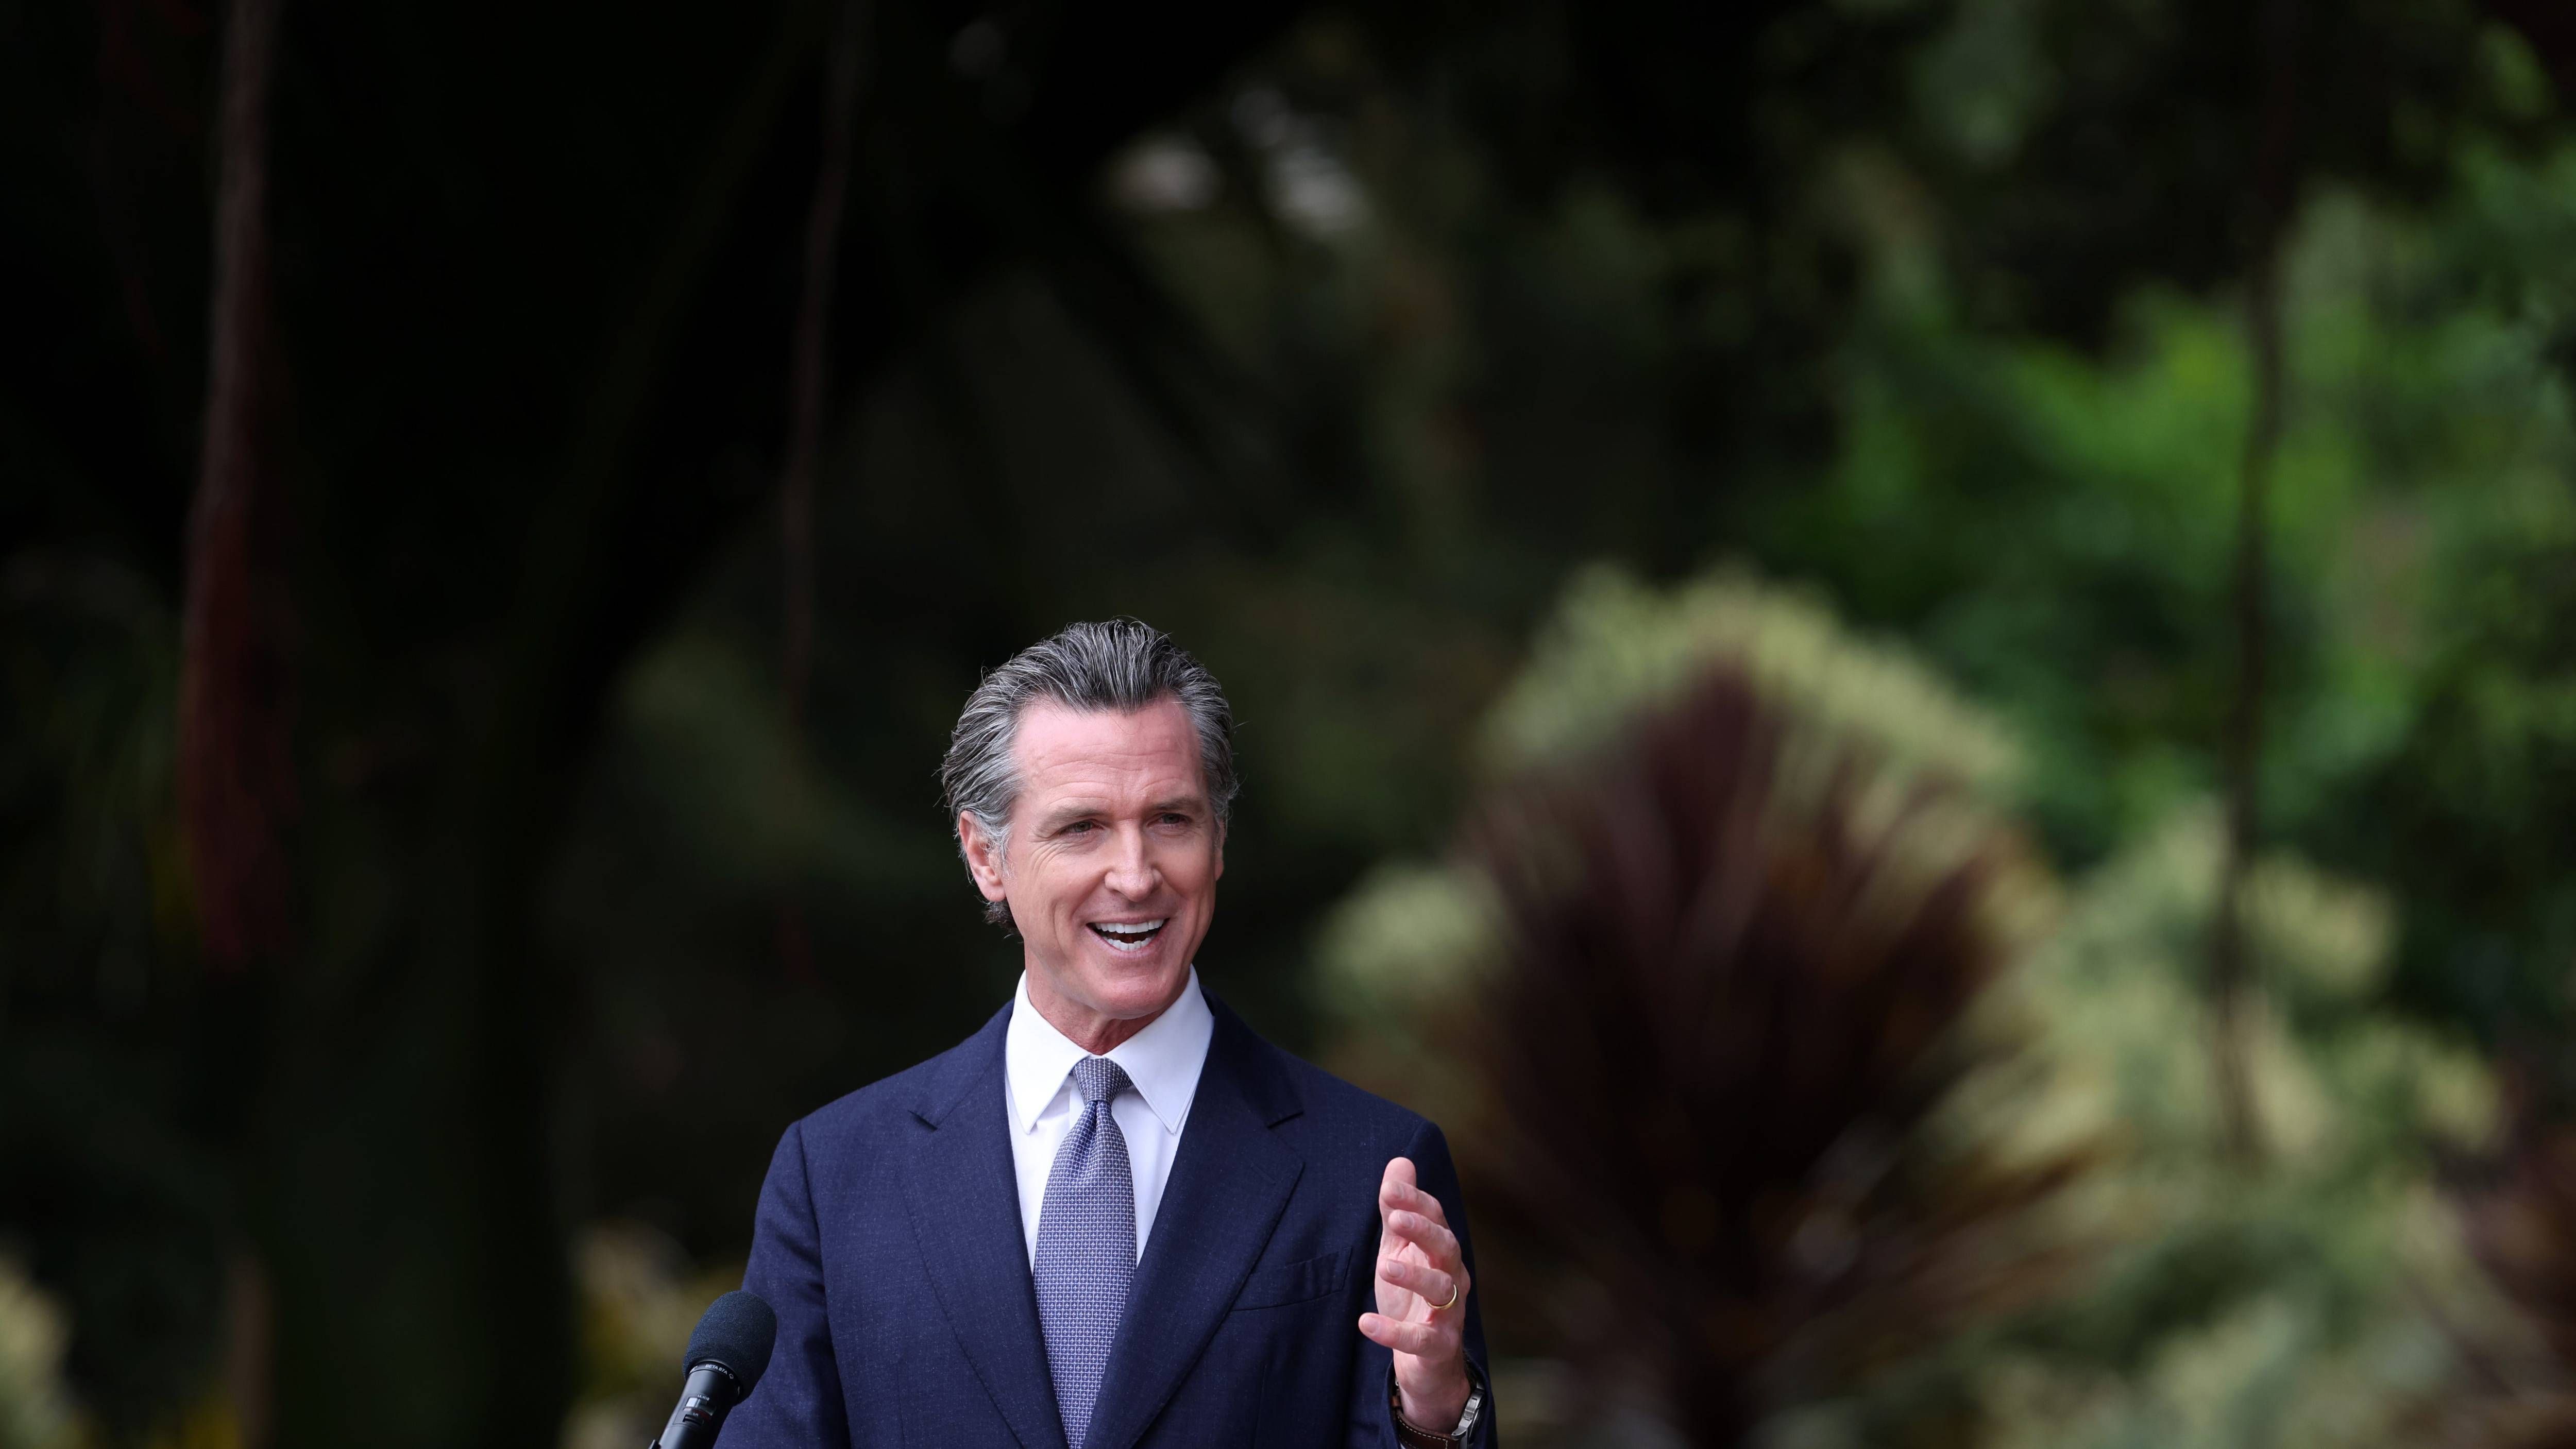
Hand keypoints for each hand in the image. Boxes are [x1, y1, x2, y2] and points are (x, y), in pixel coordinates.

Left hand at [1359, 1156, 1470, 1431]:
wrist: (1424, 1360)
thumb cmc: (1412, 1296)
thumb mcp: (1399, 1249)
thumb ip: (1398, 1210)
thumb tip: (1400, 1161)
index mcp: (1441, 1251)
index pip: (1435, 1218)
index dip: (1415, 1202)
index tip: (1389, 1188)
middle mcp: (1452, 1278)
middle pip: (1447, 1248)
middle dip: (1424, 1231)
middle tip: (1396, 1217)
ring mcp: (1449, 1313)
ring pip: (1442, 1290)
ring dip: (1414, 1276)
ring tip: (1384, 1267)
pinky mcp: (1438, 1346)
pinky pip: (1421, 1339)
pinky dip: (1394, 1332)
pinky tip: (1366, 1323)